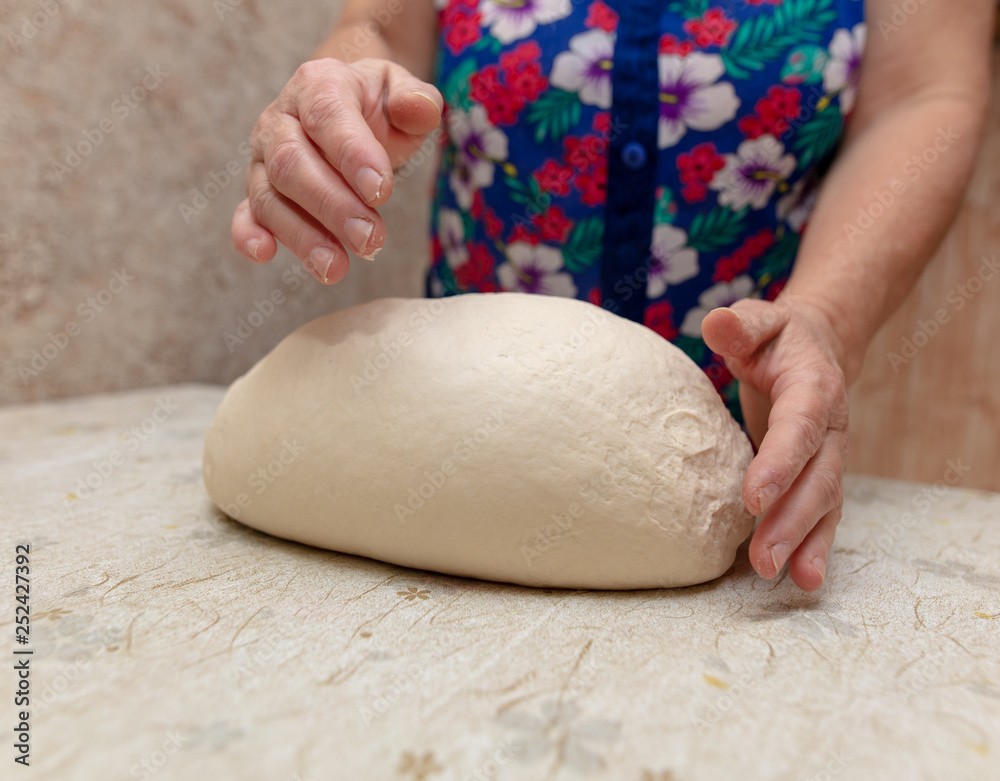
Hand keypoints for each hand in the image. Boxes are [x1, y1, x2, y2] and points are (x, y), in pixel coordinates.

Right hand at [231, 57, 442, 283]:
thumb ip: (416, 100)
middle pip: (292, 162)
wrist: (349, 110)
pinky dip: (248, 234)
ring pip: (270, 196)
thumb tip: (423, 109)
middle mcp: (281, 120)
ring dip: (302, 235)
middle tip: (370, 239)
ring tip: (336, 267)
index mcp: (318, 85)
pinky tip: (264, 253)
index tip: (380, 191)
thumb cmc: (378, 107)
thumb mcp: (402, 93)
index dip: (351, 153)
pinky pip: (245, 213)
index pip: (327, 114)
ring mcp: (264, 158)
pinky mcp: (259, 191)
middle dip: (332, 205)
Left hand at [701, 297, 849, 590]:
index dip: (780, 463)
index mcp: (814, 389)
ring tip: (778, 576)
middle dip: (792, 521)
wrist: (814, 346)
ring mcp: (828, 456)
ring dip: (802, 542)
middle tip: (763, 558)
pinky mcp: (817, 475)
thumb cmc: (775, 336)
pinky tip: (801, 580)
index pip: (799, 429)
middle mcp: (830, 428)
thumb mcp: (759, 319)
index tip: (754, 497)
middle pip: (817, 479)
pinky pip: (821, 514)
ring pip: (822, 504)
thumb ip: (741, 324)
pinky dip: (813, 547)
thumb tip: (716, 322)